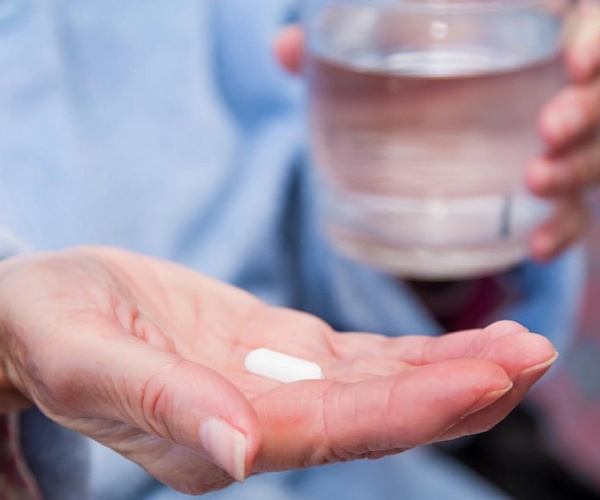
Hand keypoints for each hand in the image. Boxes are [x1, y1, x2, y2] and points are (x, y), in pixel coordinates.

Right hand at [0, 247, 556, 493]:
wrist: (41, 312)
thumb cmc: (48, 331)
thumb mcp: (89, 360)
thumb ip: (162, 404)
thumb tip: (235, 455)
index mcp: (211, 439)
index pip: (328, 433)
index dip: (409, 409)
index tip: (489, 380)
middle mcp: (253, 423)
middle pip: (370, 415)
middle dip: (456, 389)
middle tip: (536, 353)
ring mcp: (268, 385)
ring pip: (374, 386)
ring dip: (447, 369)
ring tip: (522, 345)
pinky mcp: (271, 348)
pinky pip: (353, 357)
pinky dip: (407, 353)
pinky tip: (458, 345)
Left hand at [275, 3, 599, 261]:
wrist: (429, 131)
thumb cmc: (412, 84)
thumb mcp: (381, 61)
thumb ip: (341, 52)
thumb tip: (285, 47)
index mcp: (524, 34)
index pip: (579, 22)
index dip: (591, 37)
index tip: (574, 58)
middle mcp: (552, 86)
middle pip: (594, 93)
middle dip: (587, 110)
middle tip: (549, 127)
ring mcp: (559, 141)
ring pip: (593, 152)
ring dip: (575, 169)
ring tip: (535, 181)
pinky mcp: (550, 188)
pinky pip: (573, 210)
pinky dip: (560, 228)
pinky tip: (534, 248)